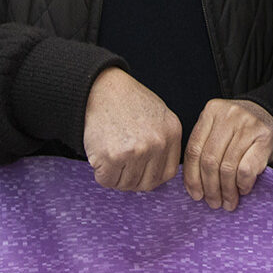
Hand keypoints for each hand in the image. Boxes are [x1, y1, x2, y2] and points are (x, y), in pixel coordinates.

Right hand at [82, 67, 180, 191]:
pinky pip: (107, 180)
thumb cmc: (127, 102)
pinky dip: (101, 174)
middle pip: (147, 183)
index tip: (139, 172)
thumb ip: (164, 142)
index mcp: (172, 132)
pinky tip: (100, 157)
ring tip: (110, 156)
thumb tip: (159, 173)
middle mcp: (157, 142)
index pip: (167, 173)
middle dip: (132, 179)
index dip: (150, 176)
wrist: (101, 88)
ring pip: (126, 184)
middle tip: (120, 166)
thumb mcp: (158, 115)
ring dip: (116, 176)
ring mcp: (136, 150)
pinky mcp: (112, 156)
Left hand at [183, 98, 272, 211]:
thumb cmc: (241, 131)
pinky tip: (243, 190)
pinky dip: (242, 184)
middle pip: (209, 160)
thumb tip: (193, 185)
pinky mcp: (265, 137)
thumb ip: (205, 148)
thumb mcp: (219, 130)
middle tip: (213, 203)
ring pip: (227, 167)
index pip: (193, 149)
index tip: (195, 195)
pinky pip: (246, 169)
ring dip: (226, 191)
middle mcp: (228, 115)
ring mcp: (247, 125)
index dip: (192, 177)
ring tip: (228, 202)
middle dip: (210, 187)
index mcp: (211, 111)